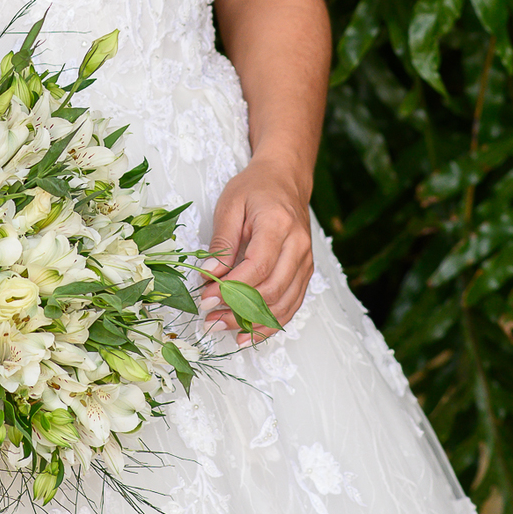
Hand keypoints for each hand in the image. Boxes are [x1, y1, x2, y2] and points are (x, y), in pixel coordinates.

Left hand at [198, 155, 313, 345]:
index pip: (258, 267)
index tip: (206, 299)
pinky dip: (270, 324)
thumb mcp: (230, 205)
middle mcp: (298, 246)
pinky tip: (247, 334)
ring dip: (252, 323)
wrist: (285, 179)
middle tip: (210, 318)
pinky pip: (291, 306)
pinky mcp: (305, 272)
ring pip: (284, 304)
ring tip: (222, 328)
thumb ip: (221, 242)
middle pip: (272, 290)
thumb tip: (209, 277)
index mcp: (278, 225)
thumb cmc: (255, 189)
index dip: (231, 289)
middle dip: (238, 310)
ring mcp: (306, 261)